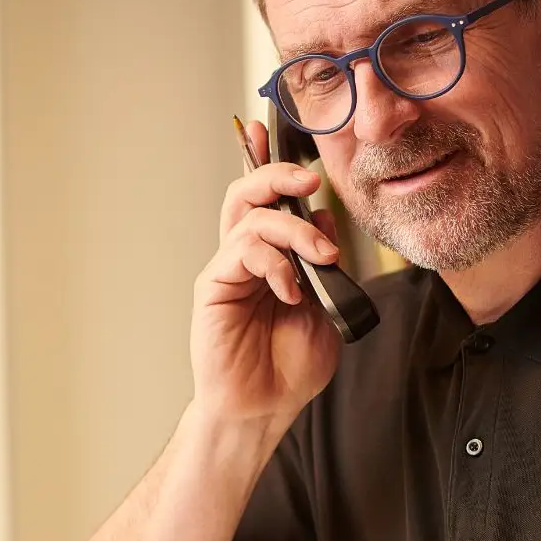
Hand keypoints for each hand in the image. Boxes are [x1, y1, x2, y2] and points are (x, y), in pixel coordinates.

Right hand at [189, 118, 342, 440]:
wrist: (263, 409)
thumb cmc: (289, 366)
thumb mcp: (325, 306)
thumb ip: (324, 263)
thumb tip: (324, 220)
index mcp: (270, 256)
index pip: (267, 199)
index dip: (267, 162)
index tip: (273, 131)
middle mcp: (244, 256)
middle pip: (248, 193)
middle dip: (277, 174)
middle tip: (310, 179)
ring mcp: (227, 269)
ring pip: (251, 217)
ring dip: (294, 229)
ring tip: (321, 258)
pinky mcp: (214, 286)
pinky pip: (242, 252)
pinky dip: (276, 265)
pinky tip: (292, 293)